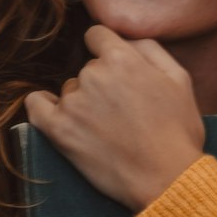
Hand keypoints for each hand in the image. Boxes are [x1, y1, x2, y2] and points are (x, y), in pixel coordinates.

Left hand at [24, 25, 204, 212]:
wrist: (167, 180)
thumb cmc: (178, 134)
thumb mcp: (180, 80)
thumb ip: (150, 48)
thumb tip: (125, 39)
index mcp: (121, 58)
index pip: (97, 36)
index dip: (107, 52)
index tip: (116, 74)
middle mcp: (93, 75)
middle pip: (87, 69)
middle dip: (102, 85)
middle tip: (122, 114)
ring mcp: (73, 103)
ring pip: (70, 91)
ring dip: (83, 104)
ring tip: (107, 131)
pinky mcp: (59, 131)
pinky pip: (36, 106)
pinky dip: (43, 106)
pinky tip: (57, 115)